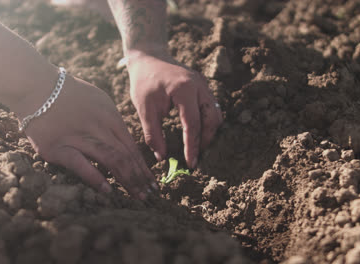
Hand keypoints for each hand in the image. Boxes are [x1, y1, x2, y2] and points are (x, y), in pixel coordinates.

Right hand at [22, 74, 156, 199]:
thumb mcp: (98, 100)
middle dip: (140, 177)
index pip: (131, 146)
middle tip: (150, 195)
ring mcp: (78, 137)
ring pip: (111, 160)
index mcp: (109, 116)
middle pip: (125, 155)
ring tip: (137, 196)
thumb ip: (112, 121)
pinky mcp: (58, 148)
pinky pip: (81, 165)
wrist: (35, 85)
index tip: (152, 181)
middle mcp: (98, 127)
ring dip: (127, 180)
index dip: (143, 166)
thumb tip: (126, 142)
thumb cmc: (68, 94)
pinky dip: (95, 178)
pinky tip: (108, 191)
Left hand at [127, 50, 222, 167]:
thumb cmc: (144, 83)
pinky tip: (197, 133)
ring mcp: (204, 84)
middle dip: (205, 141)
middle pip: (212, 119)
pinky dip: (207, 122)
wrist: (148, 58)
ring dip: (209, 132)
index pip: (193, 123)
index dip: (193, 146)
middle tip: (195, 158)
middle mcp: (199, 85)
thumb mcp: (144, 109)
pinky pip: (212, 107)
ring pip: (216, 114)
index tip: (191, 163)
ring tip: (197, 147)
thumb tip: (162, 157)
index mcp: (183, 89)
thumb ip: (153, 134)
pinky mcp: (203, 86)